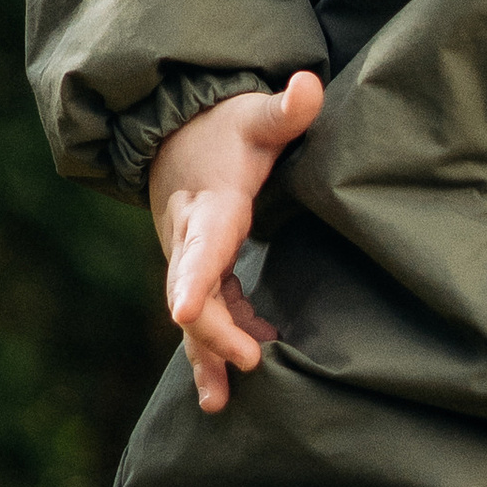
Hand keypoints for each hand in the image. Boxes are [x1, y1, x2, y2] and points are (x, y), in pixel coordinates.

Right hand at [148, 72, 323, 413]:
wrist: (178, 136)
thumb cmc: (225, 128)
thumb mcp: (255, 116)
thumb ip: (285, 108)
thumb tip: (308, 84)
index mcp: (209, 204)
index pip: (200, 243)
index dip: (192, 277)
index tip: (180, 311)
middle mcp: (189, 237)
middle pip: (193, 290)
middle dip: (210, 329)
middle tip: (248, 360)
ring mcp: (188, 259)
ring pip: (193, 313)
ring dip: (206, 353)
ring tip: (217, 401)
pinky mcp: (198, 271)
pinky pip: (203, 314)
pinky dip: (214, 345)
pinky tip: (240, 372)